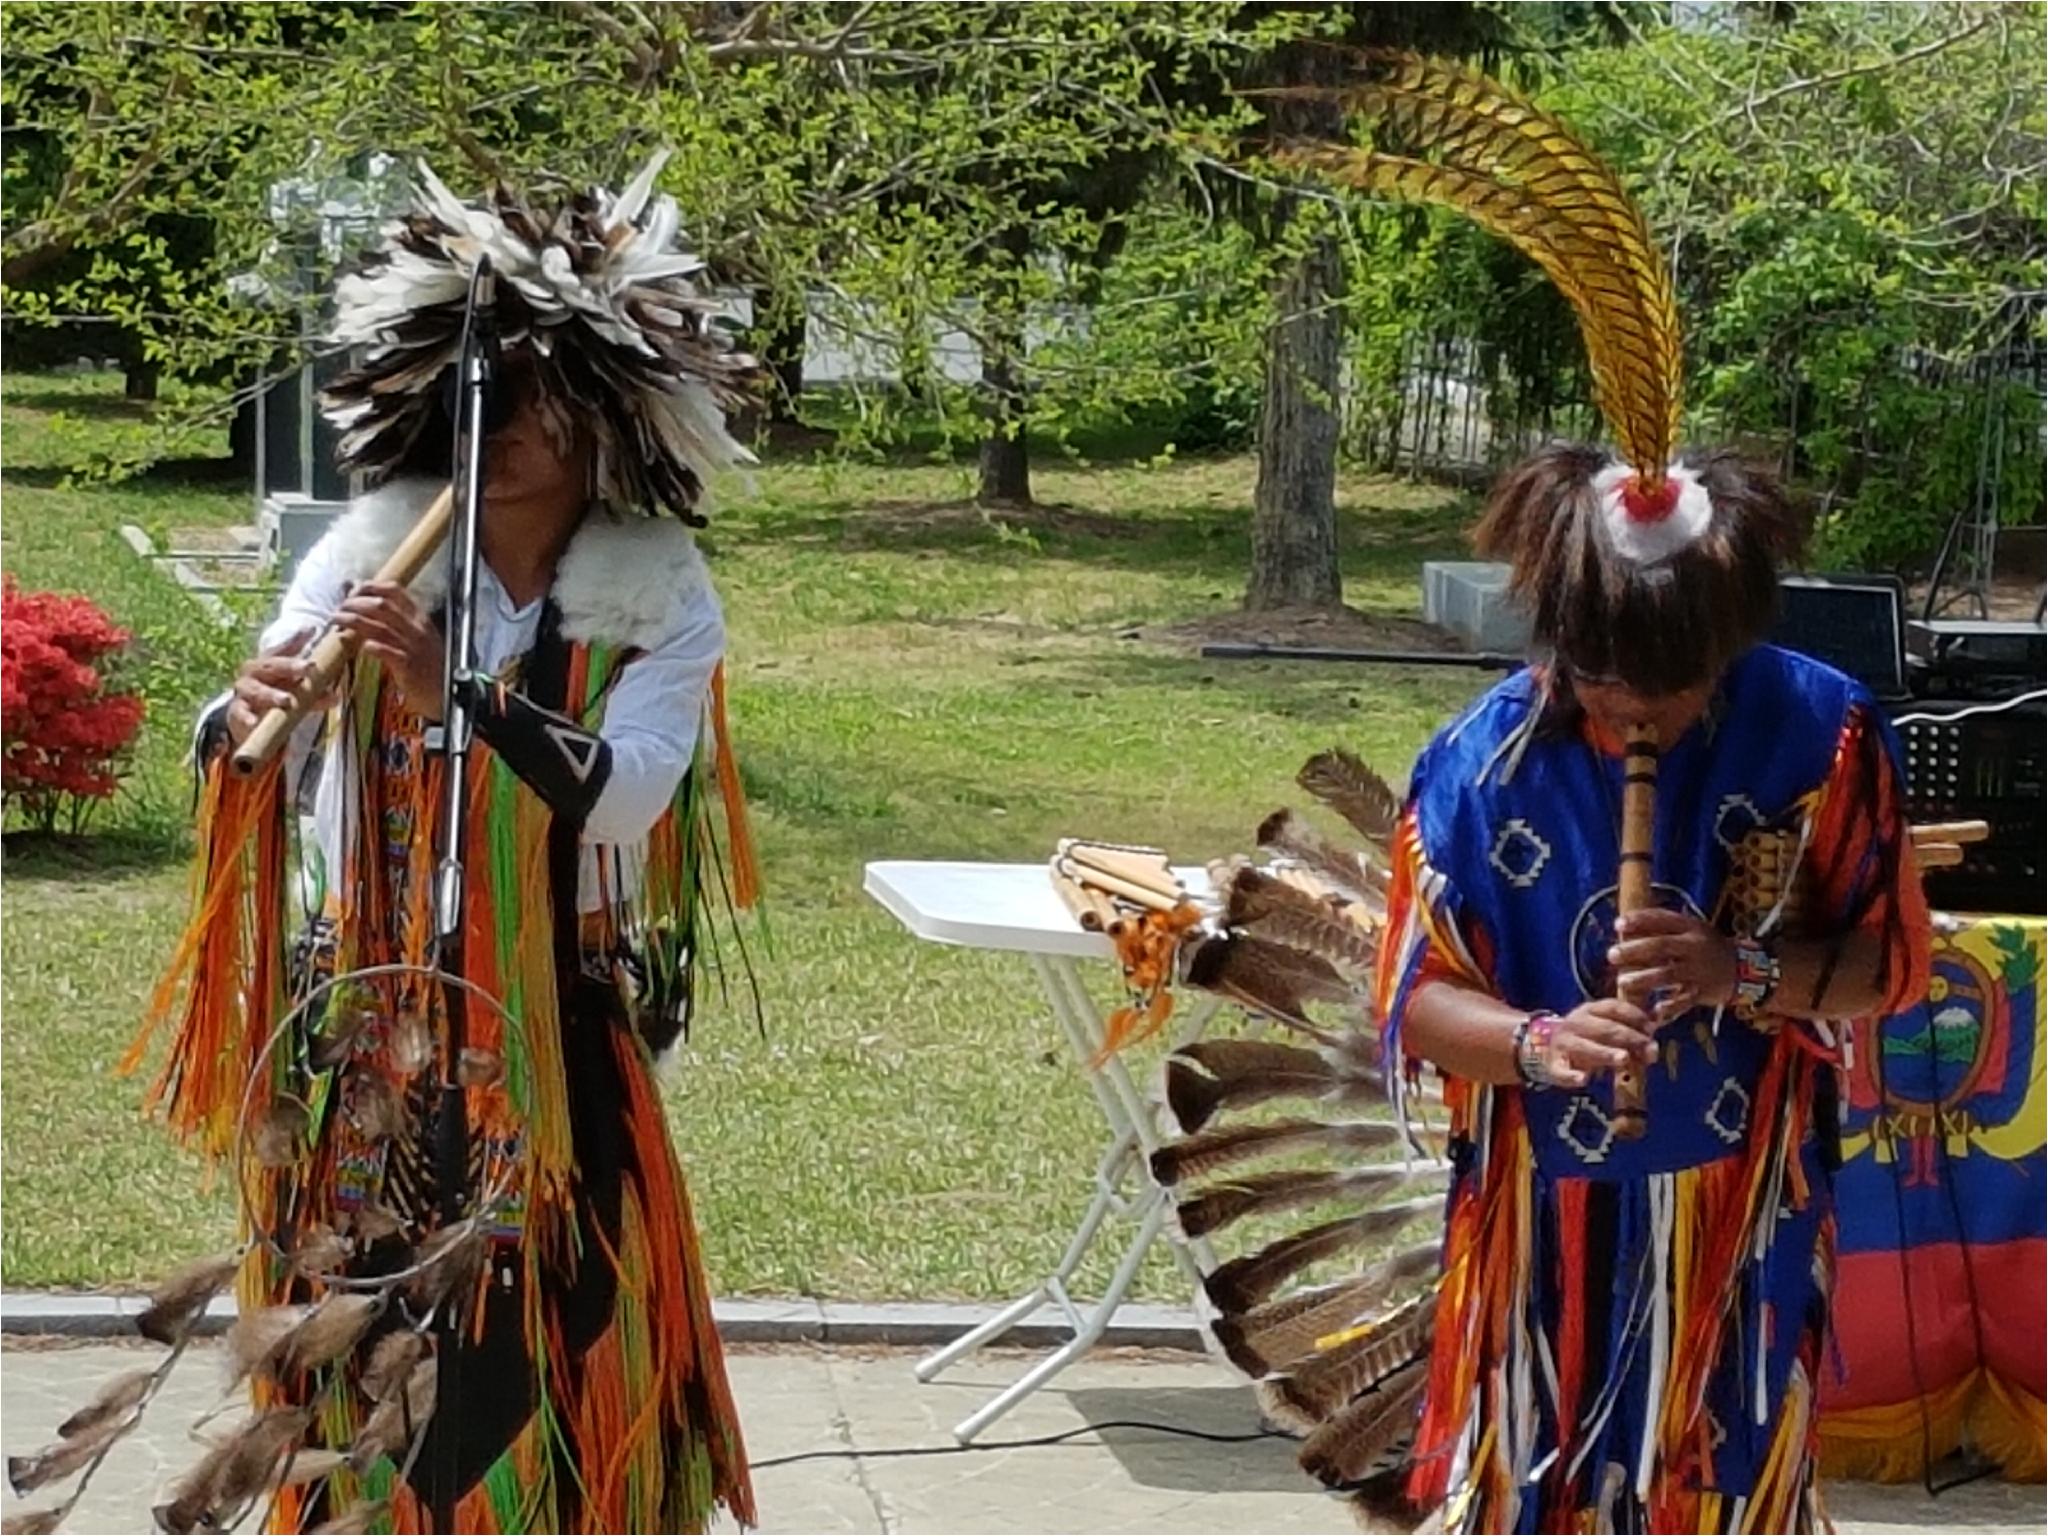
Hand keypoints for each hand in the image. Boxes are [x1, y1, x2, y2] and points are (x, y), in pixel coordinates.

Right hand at [226, 629, 335, 746]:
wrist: (247, 718)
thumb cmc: (274, 695)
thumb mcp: (295, 691)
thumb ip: (314, 691)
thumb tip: (335, 696)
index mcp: (269, 663)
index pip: (283, 649)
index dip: (297, 640)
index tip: (312, 631)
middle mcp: (254, 672)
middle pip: (272, 665)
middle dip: (290, 666)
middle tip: (310, 667)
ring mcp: (243, 690)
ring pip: (257, 689)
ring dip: (272, 694)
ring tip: (287, 701)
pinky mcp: (236, 710)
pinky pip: (240, 712)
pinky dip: (246, 717)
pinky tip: (254, 722)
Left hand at [336, 581, 443, 719]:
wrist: (449, 693)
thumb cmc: (429, 667)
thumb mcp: (417, 639)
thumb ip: (396, 622)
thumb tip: (369, 605)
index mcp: (419, 619)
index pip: (395, 591)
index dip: (370, 586)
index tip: (352, 590)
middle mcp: (417, 629)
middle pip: (382, 605)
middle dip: (355, 603)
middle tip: (339, 608)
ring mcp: (413, 647)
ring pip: (379, 626)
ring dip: (353, 621)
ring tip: (336, 620)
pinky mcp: (409, 667)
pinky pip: (387, 651)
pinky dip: (372, 646)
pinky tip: (361, 646)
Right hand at [1534, 999, 1659, 1089]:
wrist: (1545, 1049)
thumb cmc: (1586, 1039)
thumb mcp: (1604, 1030)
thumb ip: (1629, 1034)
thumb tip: (1654, 1041)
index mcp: (1590, 1010)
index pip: (1614, 1008)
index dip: (1635, 1016)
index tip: (1652, 1029)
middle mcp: (1575, 1023)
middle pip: (1605, 1028)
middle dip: (1629, 1038)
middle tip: (1648, 1049)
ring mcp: (1563, 1044)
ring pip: (1585, 1047)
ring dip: (1605, 1053)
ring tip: (1623, 1059)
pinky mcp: (1554, 1065)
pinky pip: (1561, 1070)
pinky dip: (1571, 1075)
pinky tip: (1583, 1080)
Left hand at [1609, 908, 1737, 1022]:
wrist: (1741, 968)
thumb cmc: (1704, 946)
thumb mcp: (1689, 929)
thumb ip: (1662, 926)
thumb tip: (1622, 927)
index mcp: (1689, 927)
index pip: (1662, 919)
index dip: (1640, 921)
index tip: (1618, 925)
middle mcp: (1694, 947)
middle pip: (1662, 947)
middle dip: (1635, 951)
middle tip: (1612, 955)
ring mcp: (1698, 970)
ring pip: (1669, 975)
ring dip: (1644, 979)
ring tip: (1622, 982)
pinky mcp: (1703, 992)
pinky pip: (1684, 1001)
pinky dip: (1669, 1007)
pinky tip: (1654, 1012)